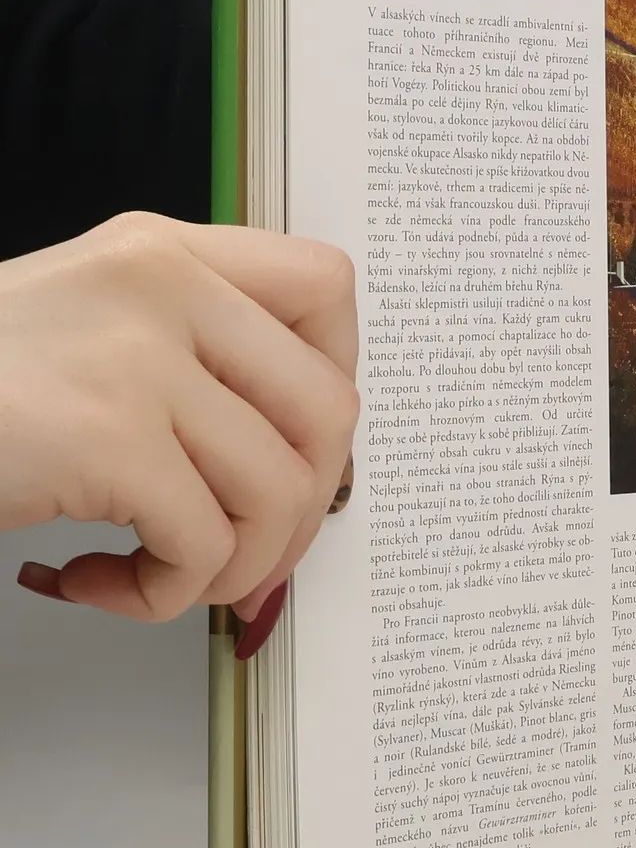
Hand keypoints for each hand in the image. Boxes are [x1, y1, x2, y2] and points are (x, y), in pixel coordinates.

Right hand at [0, 213, 358, 626]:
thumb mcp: (90, 329)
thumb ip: (193, 357)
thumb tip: (307, 457)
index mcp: (165, 252)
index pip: (326, 286)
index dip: (333, 381)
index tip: (293, 445)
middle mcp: (162, 286)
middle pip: (328, 410)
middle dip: (300, 509)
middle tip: (238, 552)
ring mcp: (135, 356)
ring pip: (278, 491)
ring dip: (229, 566)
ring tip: (155, 574)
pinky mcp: (104, 437)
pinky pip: (203, 546)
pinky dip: (162, 595)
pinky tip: (92, 582)